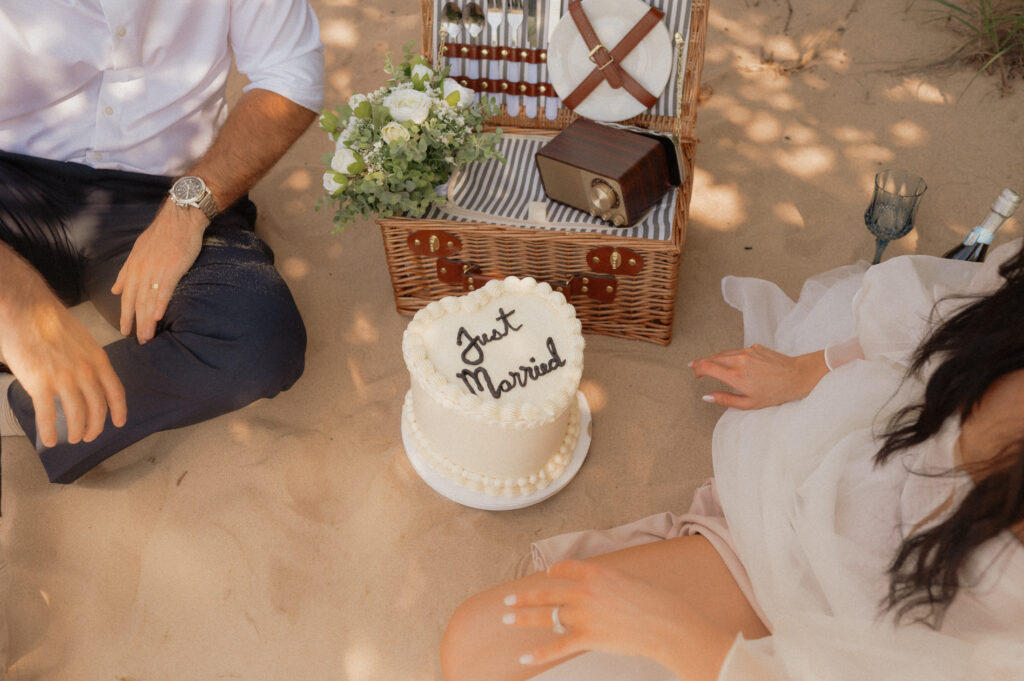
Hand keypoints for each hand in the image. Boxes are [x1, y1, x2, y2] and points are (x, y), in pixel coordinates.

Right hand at [0, 287, 125, 446]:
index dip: (119, 410)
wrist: (26, 308)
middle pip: (97, 408)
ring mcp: (64, 378)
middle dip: (95, 427)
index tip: (119, 423)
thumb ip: (86, 360)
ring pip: (76, 416)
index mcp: (98, 359)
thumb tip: (85, 379)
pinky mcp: (40, 383)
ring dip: (75, 432)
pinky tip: (49, 440)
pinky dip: (49, 431)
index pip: (115, 391)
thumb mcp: (81, 340)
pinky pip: (48, 415)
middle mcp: (85, 371)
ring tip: (72, 439)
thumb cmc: (50, 320)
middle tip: (89, 436)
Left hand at [111, 202, 206, 342]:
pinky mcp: (172, 268)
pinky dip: (159, 304)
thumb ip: (126, 272)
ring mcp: (156, 270)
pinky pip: (164, 290)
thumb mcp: (138, 251)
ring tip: (147, 337)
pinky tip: (157, 317)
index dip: (125, 315)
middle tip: (137, 342)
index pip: (126, 296)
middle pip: (136, 302)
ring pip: (148, 300)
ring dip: (147, 321)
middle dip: (135, 323)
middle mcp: (141, 270)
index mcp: (133, 267)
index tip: (125, 331)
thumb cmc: (162, 234)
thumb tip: (116, 289)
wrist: (180, 217)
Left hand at [503, 561, 710, 673]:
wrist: (666, 624)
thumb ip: (611, 584)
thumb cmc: (657, 602)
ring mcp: (583, 615)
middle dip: (525, 596)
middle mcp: (584, 591)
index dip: (555, 571)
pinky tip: (525, 657)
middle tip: (508, 599)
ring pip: (545, 616)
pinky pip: (556, 647)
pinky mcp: (586, 638)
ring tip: (507, 618)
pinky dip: (539, 654)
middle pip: (547, 592)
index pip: (567, 568)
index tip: (547, 574)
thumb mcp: (632, 580)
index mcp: (597, 572)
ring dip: (523, 618)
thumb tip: (606, 589)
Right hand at [690, 344, 827, 409]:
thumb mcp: (749, 403)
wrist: (797, 376)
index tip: (695, 374)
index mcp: (735, 376)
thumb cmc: (775, 393)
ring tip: (709, 364)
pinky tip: (730, 362)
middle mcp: (738, 360)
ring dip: (714, 358)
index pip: (707, 367)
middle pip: (712, 358)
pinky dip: (729, 356)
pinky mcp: (755, 347)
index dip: (697, 369)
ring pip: (724, 353)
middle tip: (695, 367)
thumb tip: (707, 397)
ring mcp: (747, 351)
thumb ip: (725, 399)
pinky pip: (737, 351)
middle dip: (701, 362)